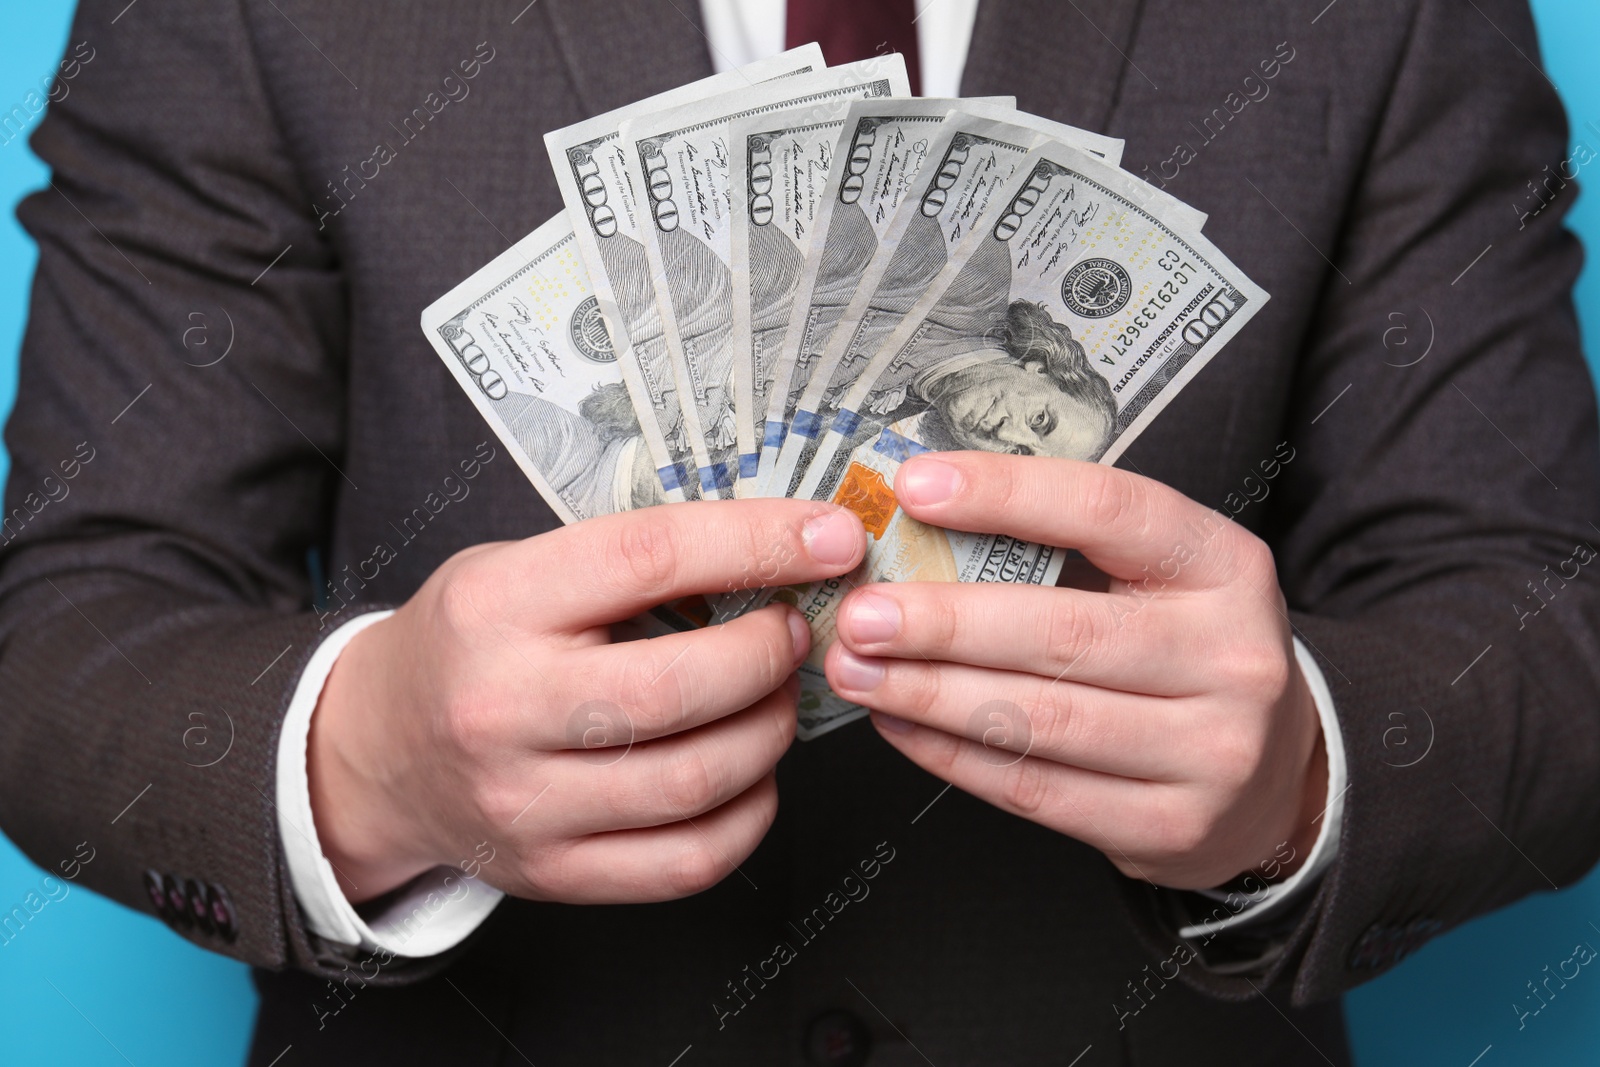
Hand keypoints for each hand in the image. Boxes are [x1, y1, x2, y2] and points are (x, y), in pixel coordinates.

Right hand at [309, 500, 865, 903]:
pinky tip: (751, 772)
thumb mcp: (518, 568)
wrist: (375, 752)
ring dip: (770, 730)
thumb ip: (629, 562)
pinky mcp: (553, 872)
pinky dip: (751, 813)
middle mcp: (503, 708)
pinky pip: (688, 861)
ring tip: (774, 696)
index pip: (649, 558)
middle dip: (769, 653)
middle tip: (791, 631)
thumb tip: (774, 549)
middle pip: (681, 687)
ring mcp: (526, 804)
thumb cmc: (467, 644)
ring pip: (696, 780)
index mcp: (495, 605)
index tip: (829, 537)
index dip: (757, 543)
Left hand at [824, 453, 1325, 889]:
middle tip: (861, 613)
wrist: (1272, 775)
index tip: (915, 486)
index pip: (1108, 509)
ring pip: (1039, 719)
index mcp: (1224, 566)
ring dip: (929, 695)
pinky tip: (899, 724)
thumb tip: (920, 518)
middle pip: (1062, 631)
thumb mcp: (1161, 578)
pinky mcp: (1168, 824)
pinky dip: (952, 755)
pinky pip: (1035, 788)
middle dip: (943, 622)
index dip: (1006, 494)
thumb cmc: (1185, 651)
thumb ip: (1064, 546)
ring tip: (857, 670)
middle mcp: (1230, 657)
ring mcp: (1207, 750)